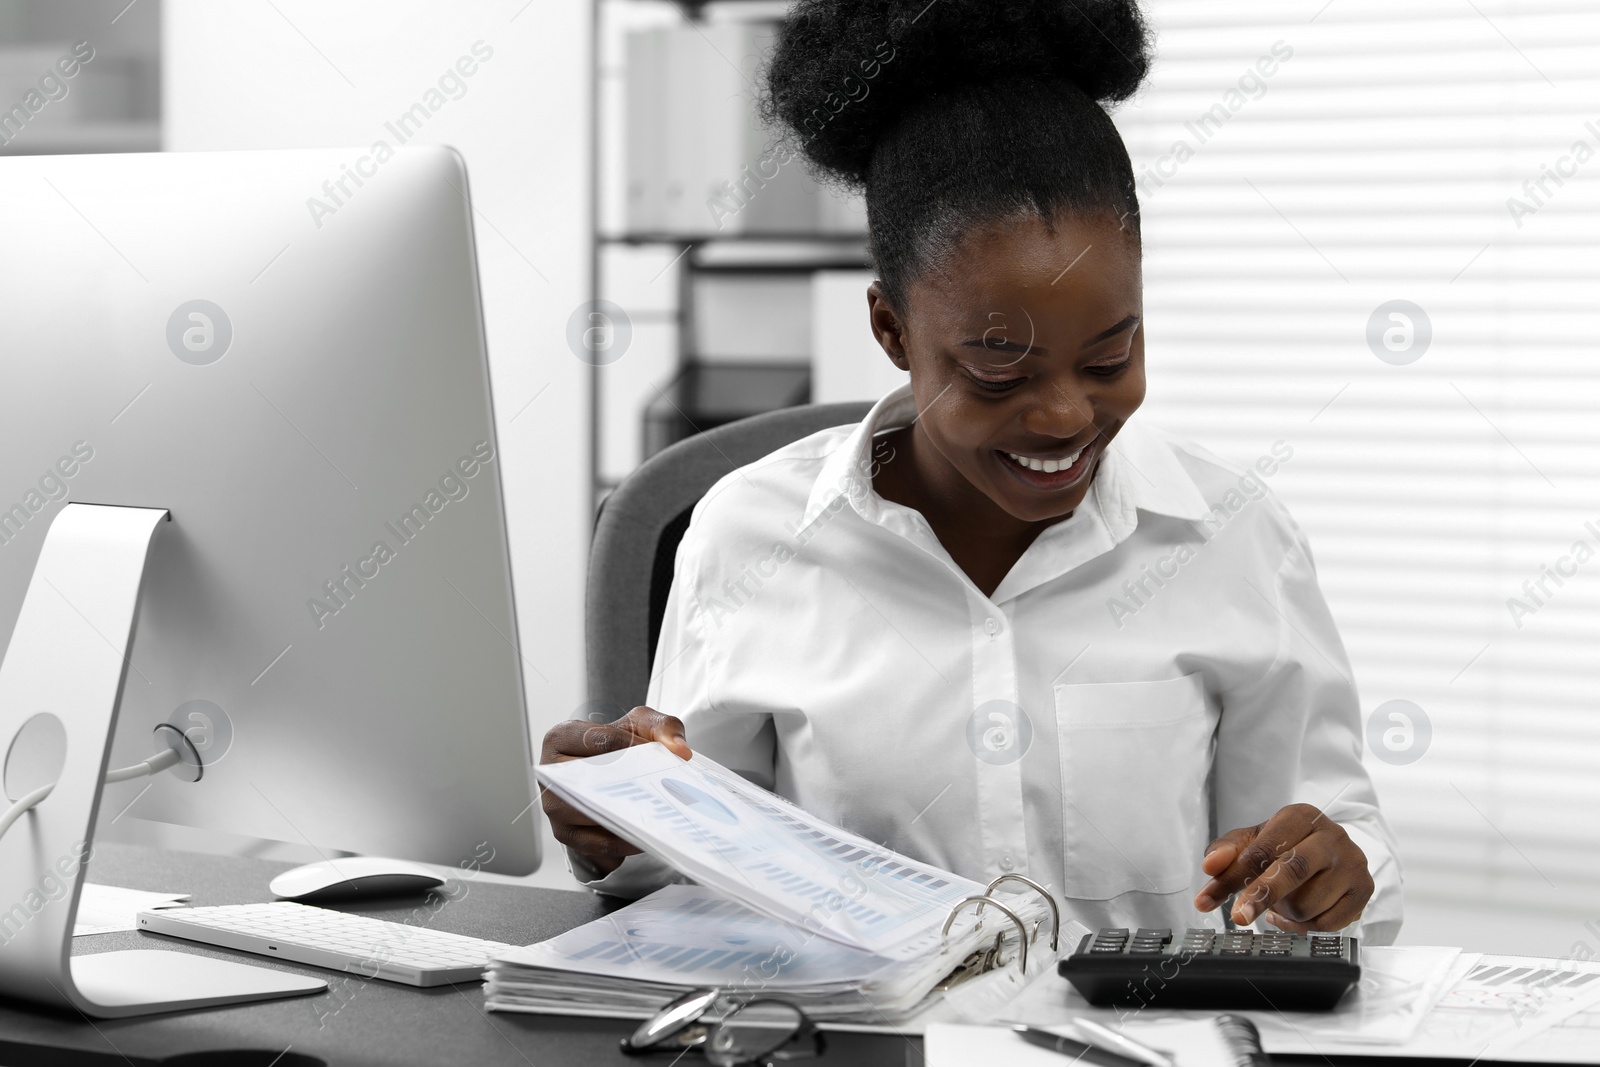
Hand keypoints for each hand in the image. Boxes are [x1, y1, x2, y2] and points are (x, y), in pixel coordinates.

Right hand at [540, 706, 691, 874]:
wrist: (608, 774)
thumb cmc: (618, 745)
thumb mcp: (641, 725)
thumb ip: (663, 726)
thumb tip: (679, 750)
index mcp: (562, 737)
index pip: (599, 740)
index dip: (634, 747)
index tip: (663, 755)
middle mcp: (550, 772)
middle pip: (591, 779)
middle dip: (629, 783)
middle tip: (663, 787)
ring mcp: (555, 806)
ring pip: (590, 814)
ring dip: (626, 816)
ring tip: (657, 813)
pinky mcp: (566, 834)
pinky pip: (596, 844)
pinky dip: (624, 842)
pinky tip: (647, 835)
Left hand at [1192, 803, 1372, 932]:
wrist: (1332, 853)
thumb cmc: (1287, 846)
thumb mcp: (1253, 841)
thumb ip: (1226, 851)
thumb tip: (1210, 866)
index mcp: (1301, 816)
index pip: (1263, 848)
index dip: (1234, 876)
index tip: (1208, 899)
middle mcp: (1332, 836)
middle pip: (1293, 870)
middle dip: (1261, 896)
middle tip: (1238, 917)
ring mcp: (1353, 864)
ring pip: (1307, 904)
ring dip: (1286, 911)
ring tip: (1285, 899)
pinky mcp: (1364, 891)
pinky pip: (1327, 924)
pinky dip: (1305, 925)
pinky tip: (1302, 911)